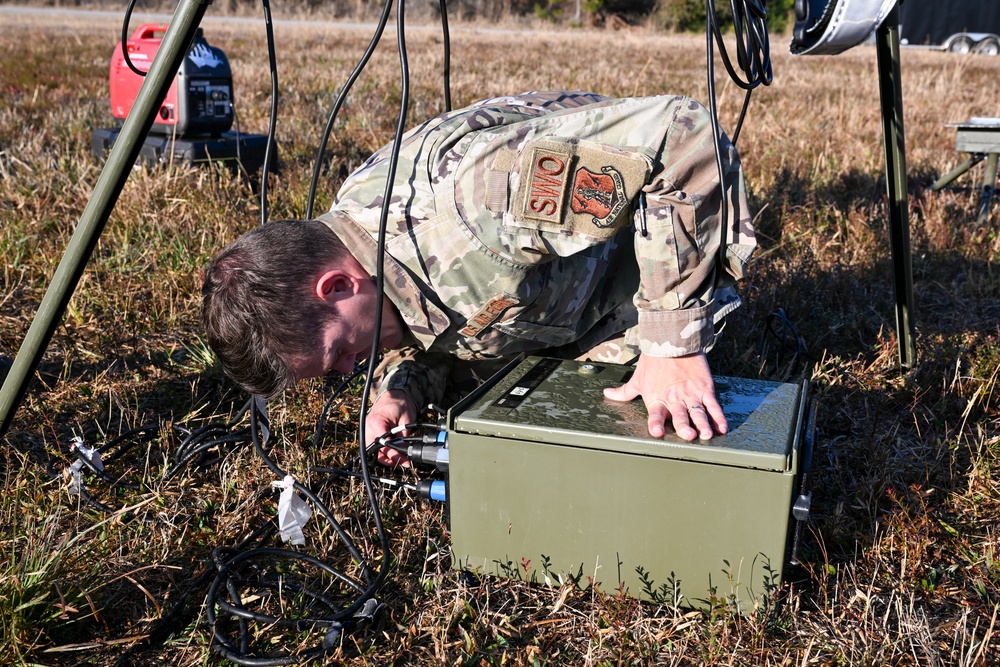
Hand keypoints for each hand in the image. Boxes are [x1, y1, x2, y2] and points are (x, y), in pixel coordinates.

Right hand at [365, 389, 416, 466]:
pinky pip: (374, 448)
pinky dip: (383, 452)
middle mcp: (368, 428)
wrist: (395, 394)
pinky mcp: (369, 433)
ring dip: (386, 458)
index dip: (394, 455)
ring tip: (399, 459)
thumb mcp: (406, 421)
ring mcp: (367, 431)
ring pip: (374, 452)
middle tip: (402, 462)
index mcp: (376, 422)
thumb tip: (405, 453)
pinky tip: (393, 454)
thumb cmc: (400, 404)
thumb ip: (404, 437)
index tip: (404, 461)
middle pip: (376, 452)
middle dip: (389, 460)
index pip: (384, 445)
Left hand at [603, 352, 726, 440]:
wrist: (672, 341)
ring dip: (703, 424)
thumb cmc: (653, 362)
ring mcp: (691, 394)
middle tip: (689, 436)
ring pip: (698, 412)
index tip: (657, 432)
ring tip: (707, 434)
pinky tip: (722, 427)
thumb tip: (607, 394)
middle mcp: (674, 399)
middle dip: (684, 427)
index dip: (656, 423)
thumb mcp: (638, 379)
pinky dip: (718, 417)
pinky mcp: (704, 388)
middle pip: (680, 416)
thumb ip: (624, 392)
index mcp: (657, 399)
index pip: (655, 415)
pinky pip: (712, 405)